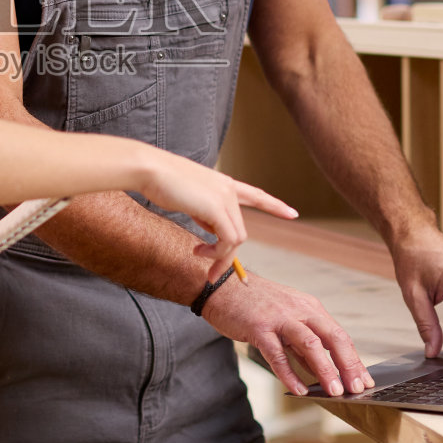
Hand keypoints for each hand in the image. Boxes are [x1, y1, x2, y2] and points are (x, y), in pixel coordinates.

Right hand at [137, 152, 297, 269]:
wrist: (150, 169)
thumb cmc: (161, 182)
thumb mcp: (189, 198)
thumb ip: (203, 211)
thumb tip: (210, 231)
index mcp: (223, 184)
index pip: (255, 194)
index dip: (274, 205)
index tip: (293, 213)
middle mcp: (228, 189)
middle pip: (240, 231)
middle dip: (227, 256)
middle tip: (211, 273)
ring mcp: (225, 198)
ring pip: (236, 239)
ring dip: (220, 257)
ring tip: (198, 258)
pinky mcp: (217, 208)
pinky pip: (227, 240)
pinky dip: (215, 253)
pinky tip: (198, 252)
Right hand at [202, 267, 374, 397]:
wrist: (221, 285)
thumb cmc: (253, 305)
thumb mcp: (285, 320)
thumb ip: (302, 346)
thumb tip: (321, 372)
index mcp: (309, 308)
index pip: (339, 335)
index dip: (354, 360)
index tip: (364, 381)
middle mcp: (299, 310)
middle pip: (333, 337)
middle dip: (348, 364)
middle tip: (357, 389)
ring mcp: (279, 318)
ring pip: (310, 344)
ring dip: (325, 369)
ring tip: (334, 391)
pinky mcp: (258, 327)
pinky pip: (277, 353)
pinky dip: (289, 373)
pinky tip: (298, 390)